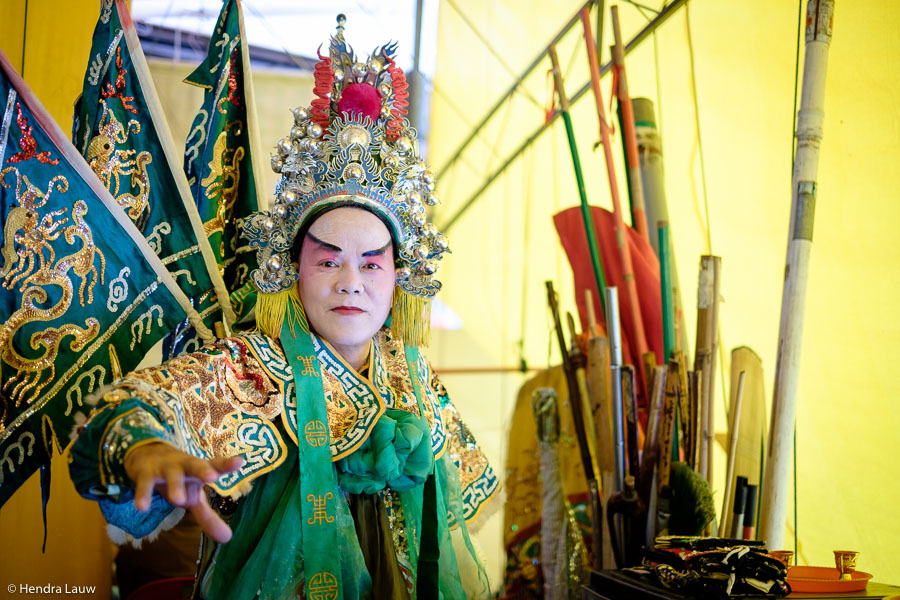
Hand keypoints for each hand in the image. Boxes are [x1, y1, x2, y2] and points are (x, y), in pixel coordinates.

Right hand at [124, 442, 243, 542]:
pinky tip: (143, 507)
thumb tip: (227, 539)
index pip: (216, 465)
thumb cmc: (180, 478)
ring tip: (179, 501)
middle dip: (203, 470)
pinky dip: (144, 494)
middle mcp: (185, 466)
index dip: (227, 464)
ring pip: (172, 475)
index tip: (240, 462)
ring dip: (176, 486)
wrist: (147, 456)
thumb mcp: (194, 497)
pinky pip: (145, 484)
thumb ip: (208, 516)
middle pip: (196, 465)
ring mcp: (166, 468)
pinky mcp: (146, 473)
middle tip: (212, 477)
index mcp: (200, 469)